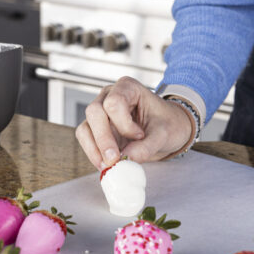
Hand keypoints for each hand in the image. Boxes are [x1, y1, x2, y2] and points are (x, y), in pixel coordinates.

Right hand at [75, 76, 191, 169]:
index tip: (139, 136)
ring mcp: (101, 114)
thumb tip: (127, 158)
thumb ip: (147, 146)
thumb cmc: (168, 123)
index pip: (114, 102)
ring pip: (86, 128)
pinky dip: (93, 154)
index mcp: (128, 88)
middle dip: (103, 139)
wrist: (168, 131)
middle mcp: (109, 96)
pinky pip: (87, 141)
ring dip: (95, 149)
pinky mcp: (97, 130)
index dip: (124, 124)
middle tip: (114, 159)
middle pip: (94, 112)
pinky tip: (106, 164)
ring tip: (109, 165)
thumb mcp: (164, 133)